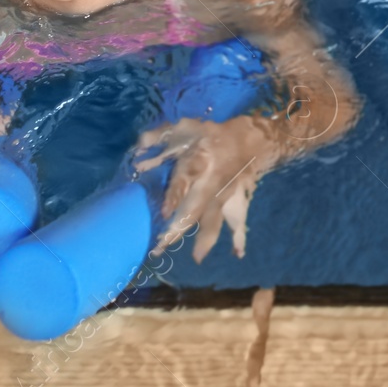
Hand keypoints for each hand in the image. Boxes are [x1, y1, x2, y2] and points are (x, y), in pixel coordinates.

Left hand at [135, 114, 285, 262]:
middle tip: (161, 247)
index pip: (183, 182)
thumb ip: (160, 138)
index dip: (173, 198)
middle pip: (194, 209)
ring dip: (205, 239)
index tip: (163, 214)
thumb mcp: (185, 128)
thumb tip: (138, 150)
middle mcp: (211, 184)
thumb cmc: (210, 136)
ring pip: (215, 219)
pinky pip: (239, 221)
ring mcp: (225, 196)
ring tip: (196, 258)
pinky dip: (240, 237)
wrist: (250, 139)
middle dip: (178, 229)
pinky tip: (238, 253)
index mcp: (198, 163)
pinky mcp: (235, 203)